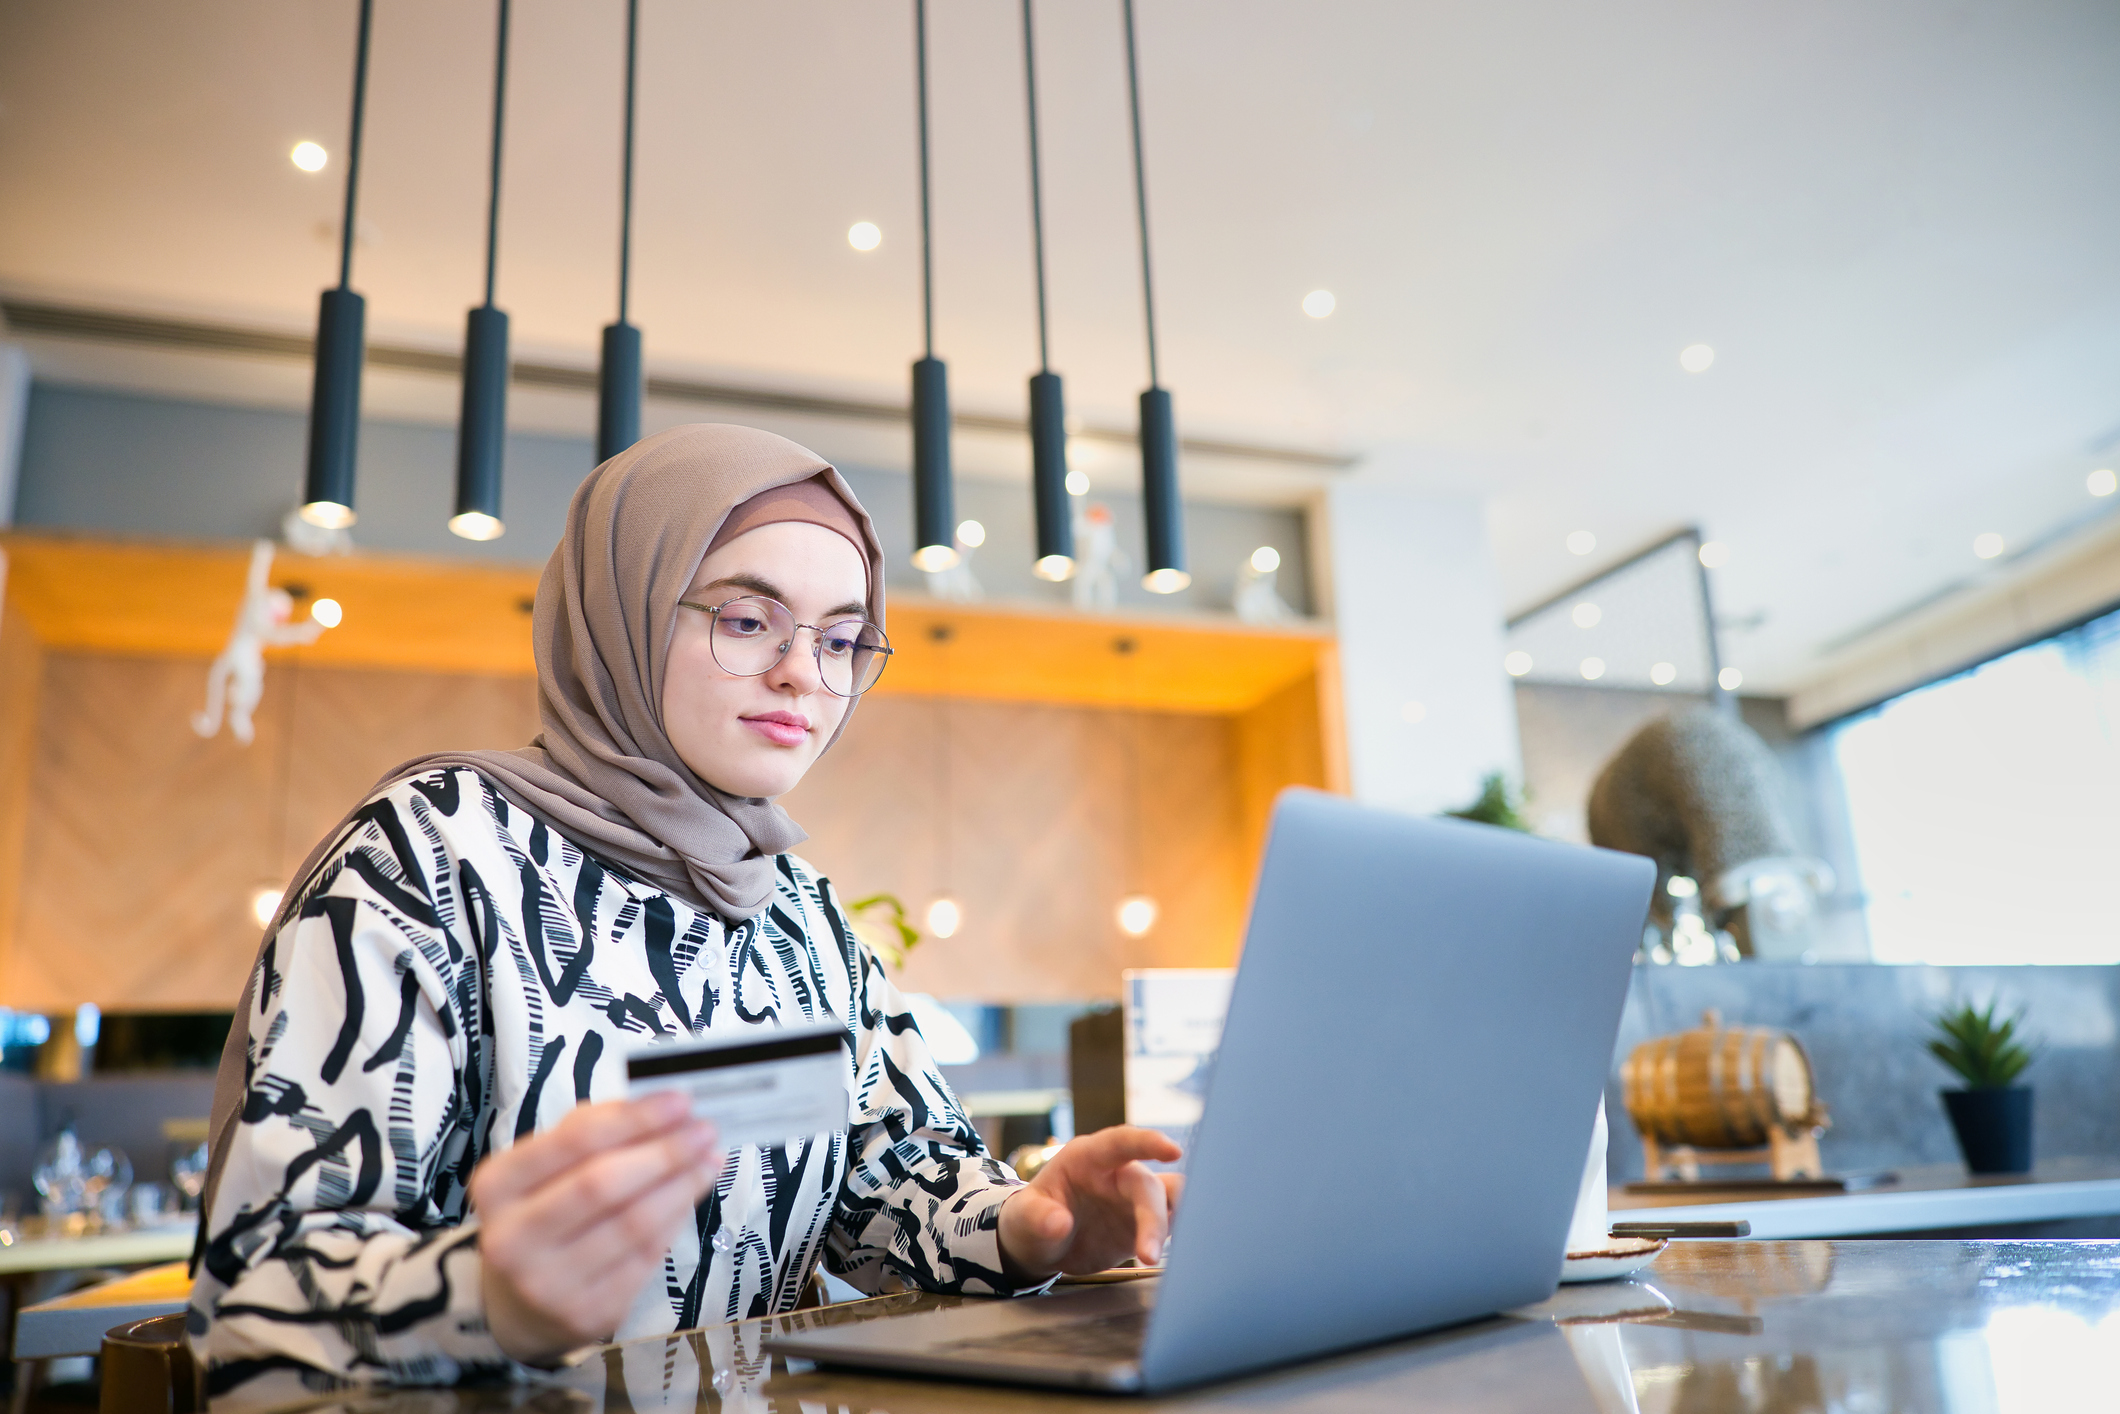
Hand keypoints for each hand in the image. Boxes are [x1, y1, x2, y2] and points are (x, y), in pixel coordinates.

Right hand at [471, 1092, 720, 1365]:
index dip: (634, 1119)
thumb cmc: (539, 1216)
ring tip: (709, 1159)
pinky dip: (675, 1220)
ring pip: (632, 1224)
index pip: (574, 1141)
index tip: (680, 1101)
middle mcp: (513, 1238)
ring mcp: (549, 1282)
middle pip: (603, 1185)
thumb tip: (656, 1107)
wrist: (514, 1306)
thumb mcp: (543, 1169)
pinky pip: (646, 1257)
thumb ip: (590, 1131)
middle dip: (664, 1152)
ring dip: (682, 1185)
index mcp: (497, 1186)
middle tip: (704, 1130)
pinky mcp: (586, 1313)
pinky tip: (691, 1197)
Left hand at [997, 1126, 1182, 1281]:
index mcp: (1088, 1158)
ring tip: (1175, 1251)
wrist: (1041, 1243)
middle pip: (1149, 1186)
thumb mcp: (1023, 1217)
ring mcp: (1134, 1200)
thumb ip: (1038, 1217)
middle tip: (1147, 1255)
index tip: (1173, 1150)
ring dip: (1177, 1222)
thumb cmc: (1031, 1219)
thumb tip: (1059, 1223)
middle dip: (1153, 1218)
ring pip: (1172, 1199)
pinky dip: (1181, 1235)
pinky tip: (1185, 1254)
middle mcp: (1118, 1174)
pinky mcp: (1144, 1225)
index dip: (1147, 1143)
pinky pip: (1172, 1224)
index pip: (1121, 1142)